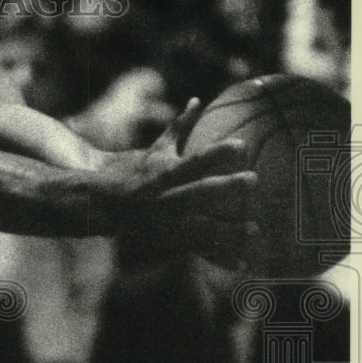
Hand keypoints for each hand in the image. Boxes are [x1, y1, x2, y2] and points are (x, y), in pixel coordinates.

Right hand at [98, 97, 258, 269]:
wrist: (107, 208)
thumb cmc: (139, 174)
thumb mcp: (156, 149)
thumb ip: (180, 126)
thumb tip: (198, 99)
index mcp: (164, 175)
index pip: (193, 161)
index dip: (216, 153)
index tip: (241, 145)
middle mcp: (165, 199)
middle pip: (197, 193)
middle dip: (224, 188)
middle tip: (253, 180)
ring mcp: (168, 222)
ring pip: (200, 227)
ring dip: (227, 230)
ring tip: (254, 230)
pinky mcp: (172, 239)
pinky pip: (199, 250)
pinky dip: (221, 257)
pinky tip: (243, 264)